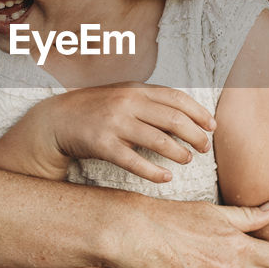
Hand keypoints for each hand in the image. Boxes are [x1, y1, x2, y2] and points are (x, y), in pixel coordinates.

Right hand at [13, 83, 216, 183]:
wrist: (56, 120)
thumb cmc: (96, 110)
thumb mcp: (123, 96)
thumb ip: (150, 102)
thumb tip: (186, 116)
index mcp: (136, 89)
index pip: (177, 98)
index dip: (199, 113)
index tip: (212, 127)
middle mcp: (127, 103)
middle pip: (173, 118)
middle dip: (194, 134)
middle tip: (204, 148)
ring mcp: (114, 123)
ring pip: (157, 139)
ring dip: (178, 152)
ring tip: (187, 160)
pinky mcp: (102, 144)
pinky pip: (133, 161)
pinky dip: (153, 171)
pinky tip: (166, 177)